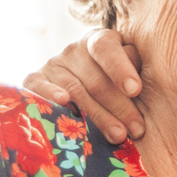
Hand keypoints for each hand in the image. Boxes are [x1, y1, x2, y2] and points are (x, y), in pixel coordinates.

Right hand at [23, 29, 144, 142]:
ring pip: (75, 90)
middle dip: (120, 107)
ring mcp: (53, 64)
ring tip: (118, 135)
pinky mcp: (34, 79)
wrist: (75, 82)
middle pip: (96, 79)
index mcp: (100, 41)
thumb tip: (142, 91)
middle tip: (137, 129)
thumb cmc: (115, 83)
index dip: (120, 68)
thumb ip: (136, 74)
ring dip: (99, 116)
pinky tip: (64, 103)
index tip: (135, 90)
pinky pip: (39, 87)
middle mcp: (74, 50)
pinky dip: (50, 94)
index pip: (106, 48)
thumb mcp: (128, 72)